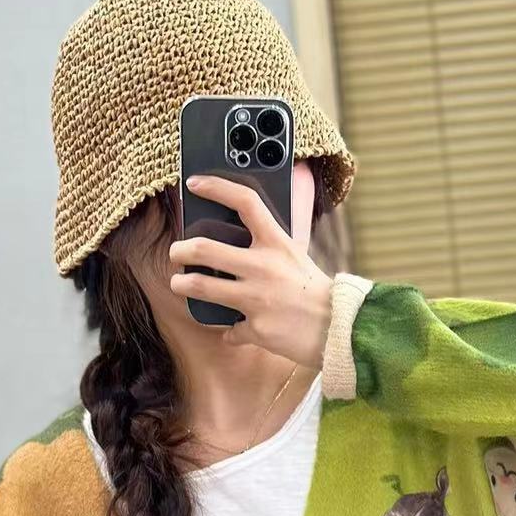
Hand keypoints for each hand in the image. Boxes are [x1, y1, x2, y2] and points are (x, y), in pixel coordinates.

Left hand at [168, 173, 334, 367]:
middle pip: (205, 248)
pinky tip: (232, 330)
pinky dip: (229, 331)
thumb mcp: (298, 254)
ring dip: (183, 284)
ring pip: (202, 286)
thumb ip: (278, 233)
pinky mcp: (255, 328)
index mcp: (277, 243)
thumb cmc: (315, 290)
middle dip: (181, 249)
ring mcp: (257, 298)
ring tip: (179, 283)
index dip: (216, 187)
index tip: (194, 184)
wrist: (338, 328)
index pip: (245, 202)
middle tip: (176, 252)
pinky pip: (229, 329)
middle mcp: (263, 267)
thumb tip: (280, 195)